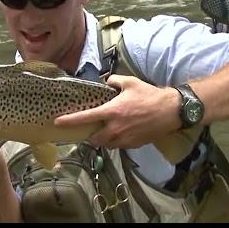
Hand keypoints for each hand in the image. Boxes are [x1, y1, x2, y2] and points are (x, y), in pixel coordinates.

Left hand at [54, 75, 181, 148]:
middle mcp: (115, 128)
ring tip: (106, 130)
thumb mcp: (130, 82)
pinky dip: (115, 141)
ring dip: (102, 139)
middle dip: (90, 135)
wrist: (170, 111)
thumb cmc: (149, 95)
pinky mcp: (133, 145)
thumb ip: (113, 81)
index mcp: (111, 112)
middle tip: (91, 128)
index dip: (69, 121)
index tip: (57, 123)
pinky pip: (118, 146)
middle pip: (93, 138)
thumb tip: (106, 83)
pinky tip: (121, 132)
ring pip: (106, 145)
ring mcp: (124, 138)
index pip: (85, 118)